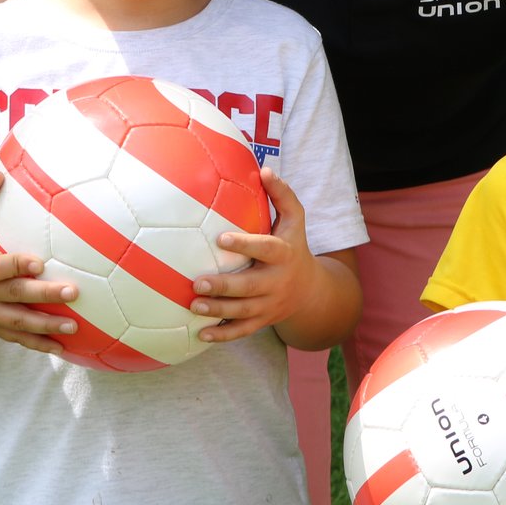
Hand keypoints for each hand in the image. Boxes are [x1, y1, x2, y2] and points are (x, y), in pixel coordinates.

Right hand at [0, 173, 80, 354]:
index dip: (16, 265)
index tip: (39, 262)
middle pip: (13, 296)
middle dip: (43, 295)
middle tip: (73, 292)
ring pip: (17, 323)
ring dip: (46, 327)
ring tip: (74, 327)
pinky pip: (16, 340)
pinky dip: (39, 346)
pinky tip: (63, 349)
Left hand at [188, 169, 319, 343]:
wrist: (312, 291)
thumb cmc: (294, 245)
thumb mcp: (295, 220)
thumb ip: (282, 195)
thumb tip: (264, 169)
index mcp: (284, 254)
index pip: (265, 249)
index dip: (245, 244)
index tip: (221, 238)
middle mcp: (277, 282)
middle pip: (251, 287)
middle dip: (225, 287)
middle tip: (197, 282)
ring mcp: (270, 305)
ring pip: (243, 312)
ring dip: (218, 311)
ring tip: (193, 305)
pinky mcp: (262, 321)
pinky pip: (242, 331)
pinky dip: (222, 335)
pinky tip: (201, 334)